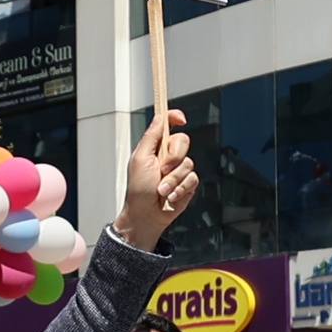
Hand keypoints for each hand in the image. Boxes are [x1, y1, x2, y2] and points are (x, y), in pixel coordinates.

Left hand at [114, 106, 197, 250]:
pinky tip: (170, 196)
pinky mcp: (188, 184)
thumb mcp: (140, 159)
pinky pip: (193, 179)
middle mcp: (169, 156)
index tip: (181, 119)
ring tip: (161, 190)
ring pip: (188, 163)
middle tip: (162, 170)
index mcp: (155, 147)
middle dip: (174, 157)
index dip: (175, 117)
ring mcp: (179, 170)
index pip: (168, 125)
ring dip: (173, 180)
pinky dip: (180, 189)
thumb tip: (159, 117)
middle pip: (183, 141)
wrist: (146, 215)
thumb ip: (151, 137)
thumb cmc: (138, 190)